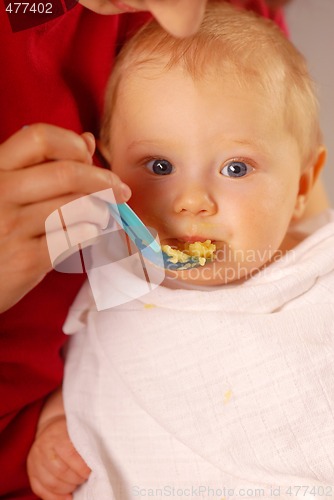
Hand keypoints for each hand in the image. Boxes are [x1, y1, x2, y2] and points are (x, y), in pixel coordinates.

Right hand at [0, 123, 130, 311]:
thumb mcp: (10, 190)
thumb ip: (45, 164)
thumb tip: (88, 141)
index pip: (39, 138)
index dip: (72, 144)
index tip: (88, 157)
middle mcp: (0, 194)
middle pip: (66, 174)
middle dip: (104, 180)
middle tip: (120, 190)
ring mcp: (12, 228)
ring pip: (76, 207)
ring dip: (101, 210)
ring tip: (102, 215)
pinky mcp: (27, 259)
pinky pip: (75, 237)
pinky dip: (92, 232)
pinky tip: (89, 233)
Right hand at [27, 415, 90, 499]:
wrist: (51, 428)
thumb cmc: (70, 431)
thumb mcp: (78, 430)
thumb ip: (85, 445)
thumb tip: (96, 464)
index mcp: (56, 434)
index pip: (69, 455)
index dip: (82, 467)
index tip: (91, 471)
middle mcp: (42, 447)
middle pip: (60, 472)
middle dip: (76, 479)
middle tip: (85, 478)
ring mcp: (34, 460)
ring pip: (51, 483)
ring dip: (68, 488)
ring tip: (77, 484)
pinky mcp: (30, 472)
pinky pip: (40, 490)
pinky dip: (56, 497)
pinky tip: (68, 497)